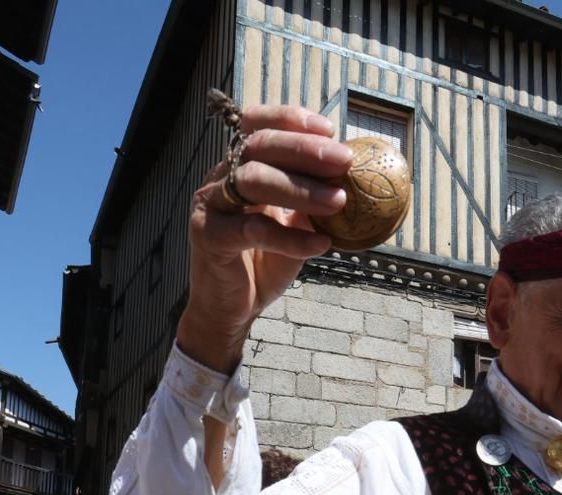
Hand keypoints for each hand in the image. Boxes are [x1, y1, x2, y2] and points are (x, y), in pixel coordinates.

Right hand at [178, 106, 351, 371]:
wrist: (231, 308)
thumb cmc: (264, 261)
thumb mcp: (295, 224)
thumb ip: (313, 200)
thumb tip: (352, 177)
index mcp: (238, 167)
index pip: (257, 126)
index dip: (290, 119)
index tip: (329, 129)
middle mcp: (219, 178)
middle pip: (259, 147)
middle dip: (305, 150)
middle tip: (344, 160)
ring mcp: (210, 205)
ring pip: (253, 181)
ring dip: (302, 189)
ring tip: (340, 200)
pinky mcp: (208, 236)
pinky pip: (253, 230)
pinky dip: (291, 237)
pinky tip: (321, 244)